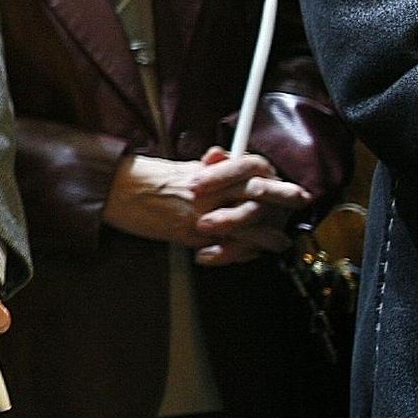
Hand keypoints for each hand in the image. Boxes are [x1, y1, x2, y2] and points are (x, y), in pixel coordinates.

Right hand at [102, 151, 308, 256]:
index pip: (251, 167)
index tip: (288, 182)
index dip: (272, 176)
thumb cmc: (143, 178)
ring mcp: (203, 211)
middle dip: (283, 198)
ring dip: (269, 234)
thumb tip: (224, 162)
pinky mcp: (192, 233)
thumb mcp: (181, 168)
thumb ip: (208, 169)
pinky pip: (226, 245)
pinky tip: (251, 254)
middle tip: (301, 201)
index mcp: (209, 169)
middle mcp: (210, 189)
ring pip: (249, 222)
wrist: (115, 191)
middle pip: (258, 191)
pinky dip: (241, 252)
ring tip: (280, 241)